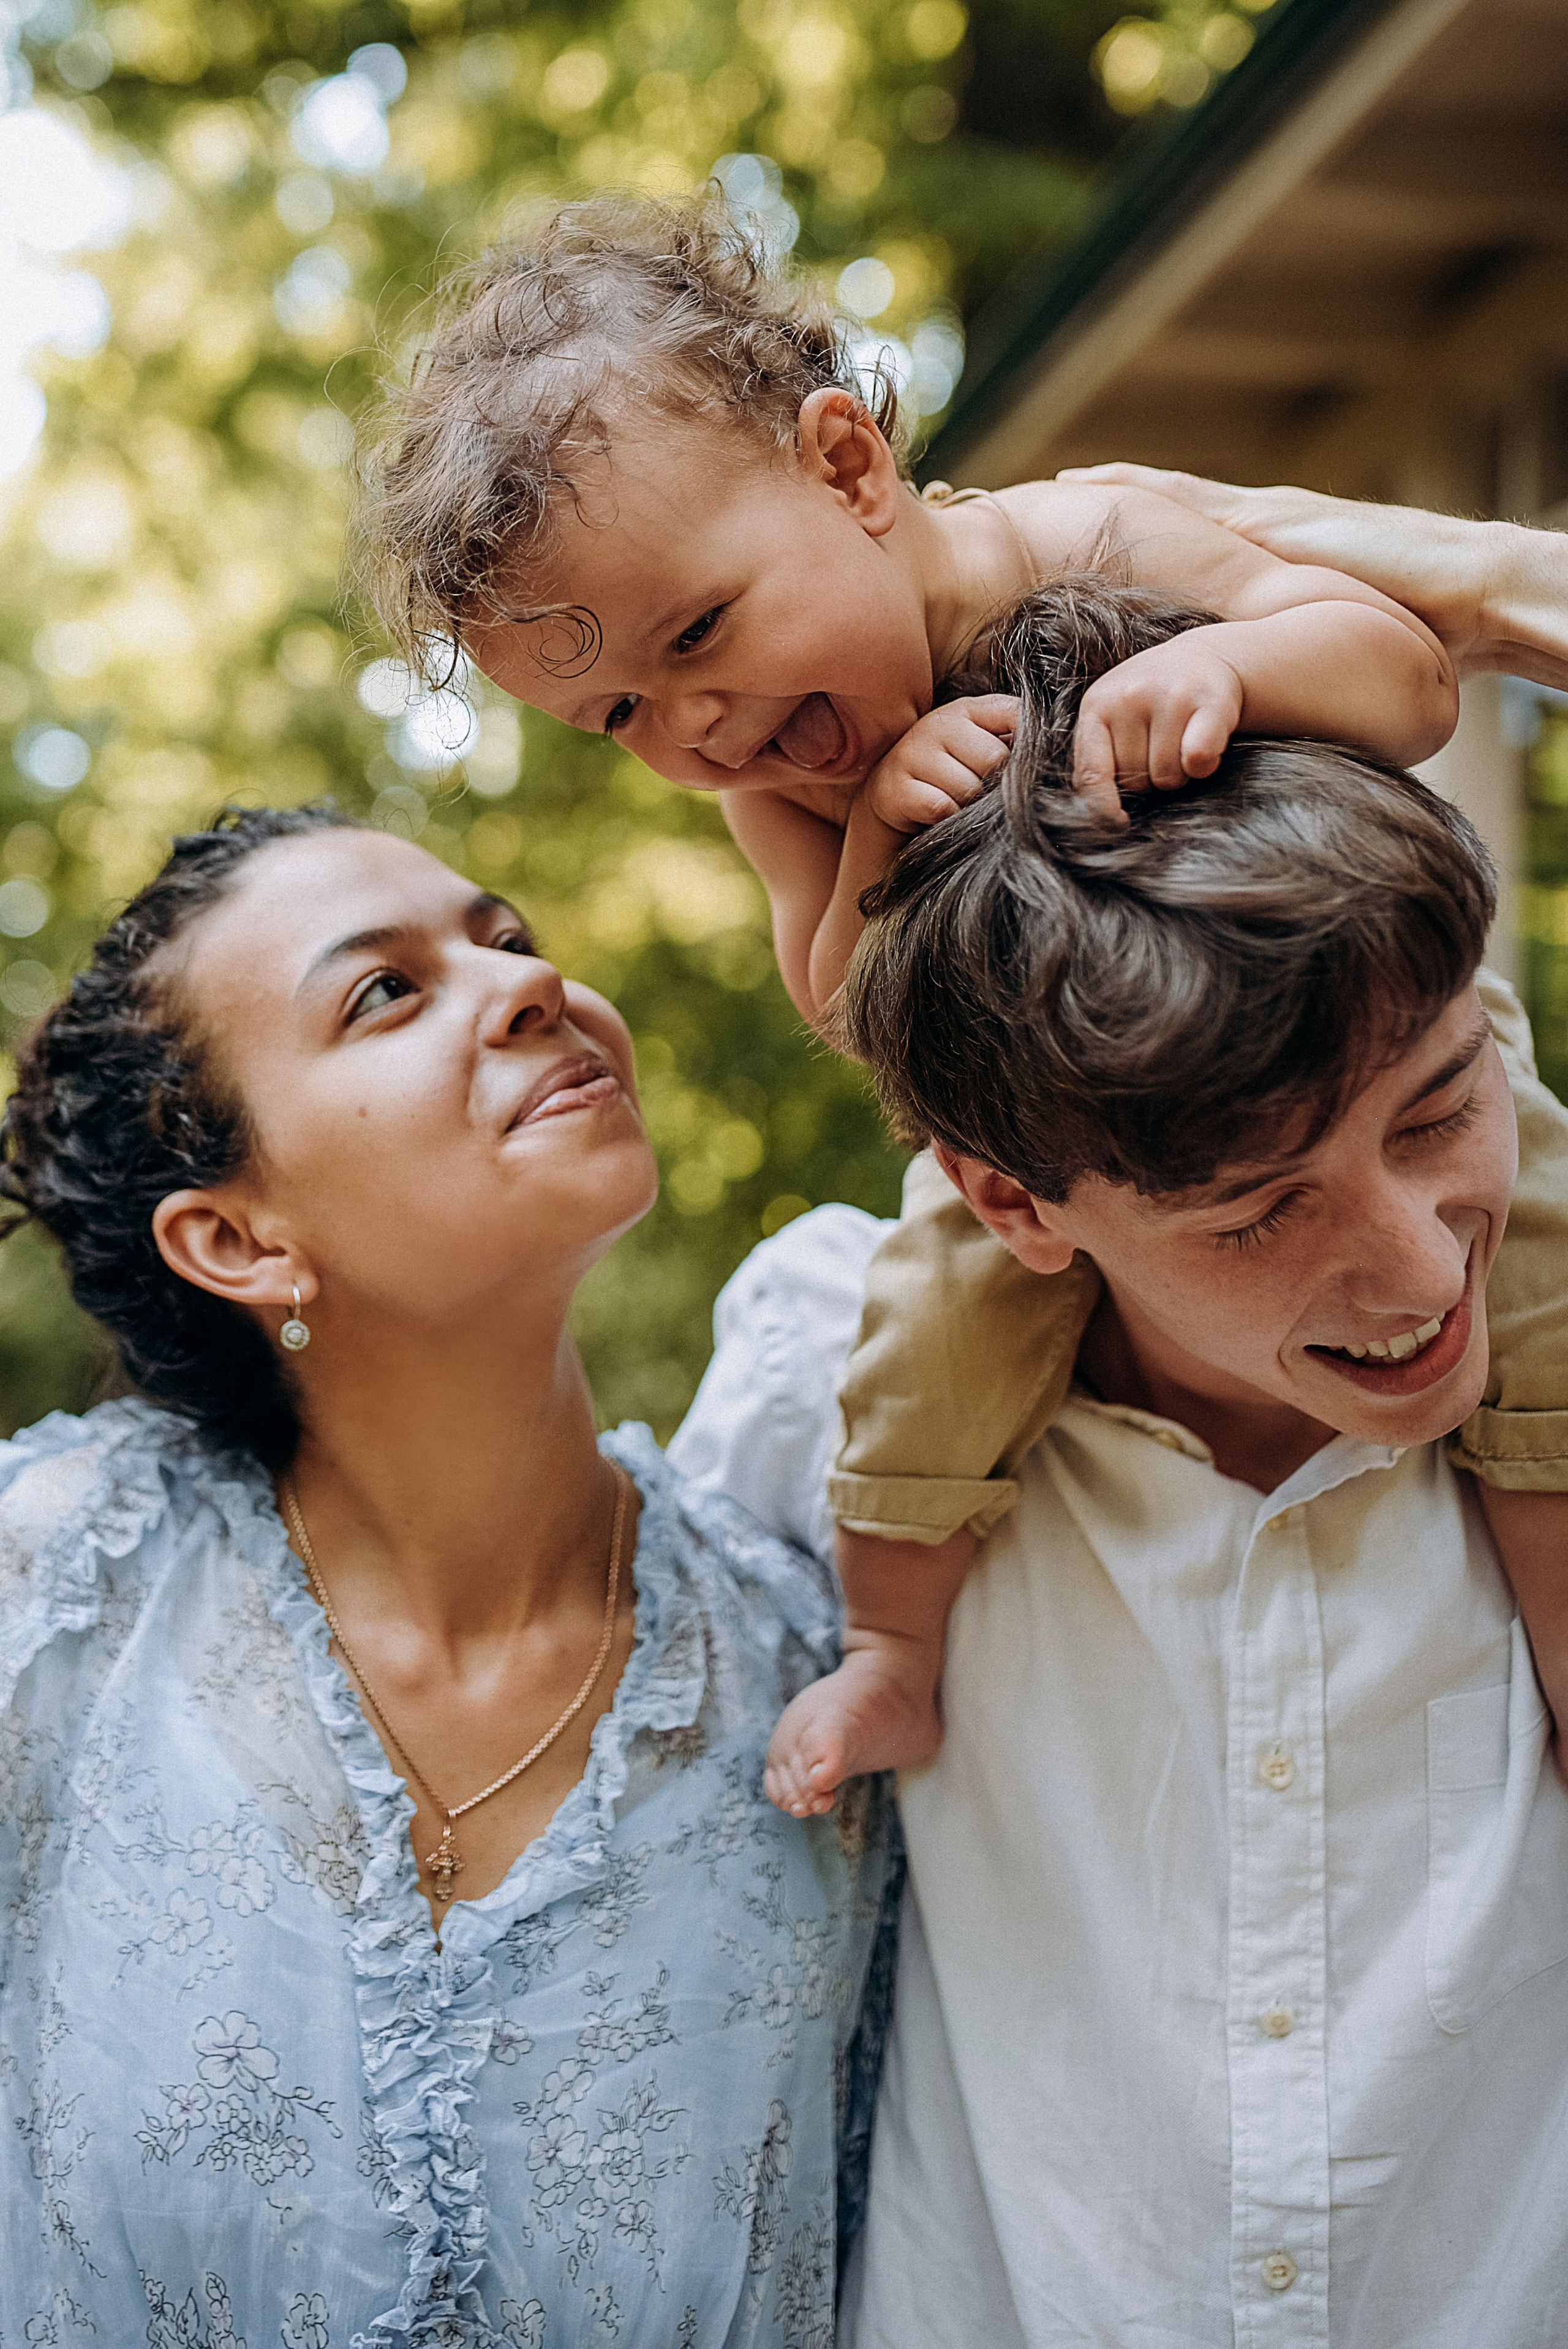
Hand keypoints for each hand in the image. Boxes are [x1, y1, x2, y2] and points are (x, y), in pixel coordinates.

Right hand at [864, 694, 1016, 833]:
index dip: (1029, 743)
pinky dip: (946, 818)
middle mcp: (938, 724)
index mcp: (966, 710)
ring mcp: (912, 754)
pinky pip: (941, 807)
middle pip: (994, 759)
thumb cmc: (948, 775)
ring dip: (968, 806)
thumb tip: (1053, 750)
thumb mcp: (978, 748)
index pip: (1015, 714)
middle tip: (980, 791)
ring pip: (968, 788)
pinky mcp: (894, 788)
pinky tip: (939, 815)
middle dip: (993, 784)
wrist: (891, 799)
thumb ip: (1010, 738)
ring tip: (957, 803)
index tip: (1023, 765)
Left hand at [1058, 463, 1506, 673]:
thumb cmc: (1401, 626)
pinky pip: (1196, 501)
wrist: (1456, 591)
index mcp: (1268, 556)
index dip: (1144, 534)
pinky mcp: (1275, 521)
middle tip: (1056, 492)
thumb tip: (1242, 703)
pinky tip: (1108, 483)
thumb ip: (1278, 655)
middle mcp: (1261, 528)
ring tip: (1066, 479)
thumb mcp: (1317, 643)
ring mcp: (1267, 518)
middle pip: (1173, 509)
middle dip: (1118, 502)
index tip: (1093, 535)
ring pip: (1176, 495)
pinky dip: (1150, 490)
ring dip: (1122, 487)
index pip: (1193, 539)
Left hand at [1072, 632, 1244, 822]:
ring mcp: (1169, 695)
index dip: (1102, 810)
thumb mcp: (1112, 718)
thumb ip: (1097, 758)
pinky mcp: (1209, 701)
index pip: (1091, 775)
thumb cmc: (1151, 701)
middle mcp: (1129, 696)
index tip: (1118, 824)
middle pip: (1136, 780)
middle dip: (1151, 778)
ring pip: (1167, 776)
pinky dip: (1204, 766)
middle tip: (1162, 749)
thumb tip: (1099, 816)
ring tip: (1182, 743)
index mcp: (1096, 706)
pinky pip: (1198, 759)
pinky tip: (1204, 746)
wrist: (1204, 658)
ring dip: (1178, 773)